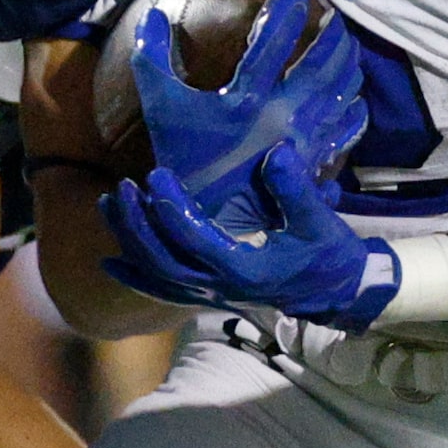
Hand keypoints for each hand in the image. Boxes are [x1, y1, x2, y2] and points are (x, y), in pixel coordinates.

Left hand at [100, 147, 398, 330]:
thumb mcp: (320, 222)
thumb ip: (296, 191)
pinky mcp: (210, 294)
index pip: (195, 240)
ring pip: (158, 275)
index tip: (156, 175)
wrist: (337, 294)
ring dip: (130, 242)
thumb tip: (275, 153)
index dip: (171, 208)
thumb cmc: (329, 255)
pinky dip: (136, 277)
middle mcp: (220, 287)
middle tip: (123, 188)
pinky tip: (110, 264)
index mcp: (244, 270)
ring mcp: (212, 294)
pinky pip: (164, 289)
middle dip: (138, 225)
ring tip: (109, 205)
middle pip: (163, 261)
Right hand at [131, 0, 363, 230]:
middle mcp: (280, 117)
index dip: (285, 11)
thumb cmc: (183, 159)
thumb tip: (152, 14)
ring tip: (351, 47)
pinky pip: (344, 132)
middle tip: (336, 17)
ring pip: (338, 95)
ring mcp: (301, 141)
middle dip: (332, 37)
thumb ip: (152, 58)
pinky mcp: (311, 162)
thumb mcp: (161, 107)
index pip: (271, 44)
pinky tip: (356, 98)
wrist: (208, 220)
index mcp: (245, 100)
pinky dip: (354, 111)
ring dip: (348, 66)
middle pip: (320, 67)